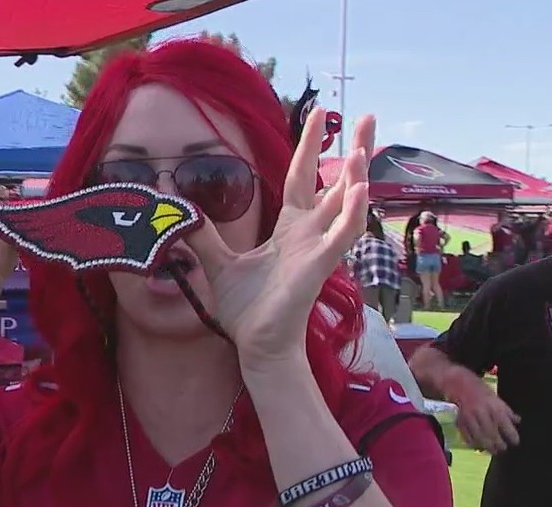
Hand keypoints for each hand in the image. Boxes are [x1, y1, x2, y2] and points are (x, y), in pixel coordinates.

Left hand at [186, 108, 373, 367]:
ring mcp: (318, 249)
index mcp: (290, 230)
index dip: (307, 148)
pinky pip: (342, 236)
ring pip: (346, 205)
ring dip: (356, 176)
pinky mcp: (319, 267)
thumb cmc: (246, 309)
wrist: (256, 345)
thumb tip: (182, 213)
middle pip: (336, 183)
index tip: (315, 116)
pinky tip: (360, 190)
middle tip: (369, 117)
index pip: (301, 179)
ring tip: (363, 146)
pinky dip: (352, 213)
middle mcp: (310, 234)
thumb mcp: (217, 264)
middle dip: (353, 150)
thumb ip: (203, 237)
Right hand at [448, 371, 519, 453]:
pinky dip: (472, 442)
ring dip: (486, 446)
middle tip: (502, 449)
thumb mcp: (496, 398)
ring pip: (480, 437)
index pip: (507, 428)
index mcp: (496, 409)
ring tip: (491, 450)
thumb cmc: (479, 389)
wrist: (458, 382)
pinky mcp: (460, 420)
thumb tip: (518, 421)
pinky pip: (467, 435)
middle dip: (499, 445)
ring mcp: (471, 418)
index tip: (514, 442)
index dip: (512, 437)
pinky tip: (477, 445)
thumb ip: (507, 411)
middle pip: (493, 435)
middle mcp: (484, 414)